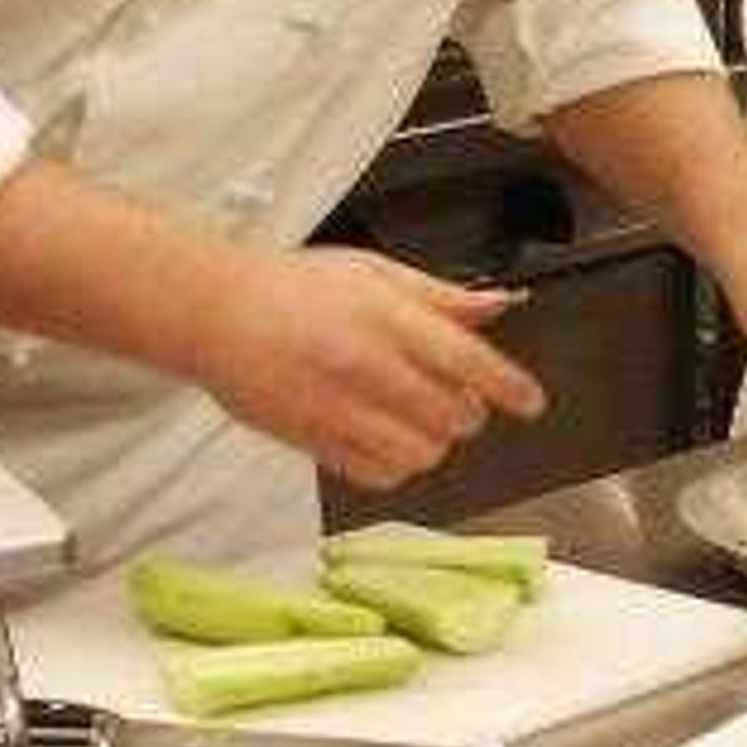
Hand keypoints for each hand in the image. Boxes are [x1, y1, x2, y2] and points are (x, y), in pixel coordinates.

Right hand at [192, 249, 545, 492]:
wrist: (216, 313)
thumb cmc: (294, 286)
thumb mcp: (374, 271)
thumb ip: (441, 296)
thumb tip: (499, 306)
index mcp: (387, 317)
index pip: (468, 362)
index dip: (510, 387)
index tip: (530, 402)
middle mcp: (367, 366)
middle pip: (452, 415)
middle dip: (468, 412)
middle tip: (459, 398)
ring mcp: (338, 409)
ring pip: (420, 453)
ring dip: (433, 442)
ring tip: (420, 421)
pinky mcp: (313, 441)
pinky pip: (377, 474)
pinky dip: (395, 466)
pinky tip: (388, 441)